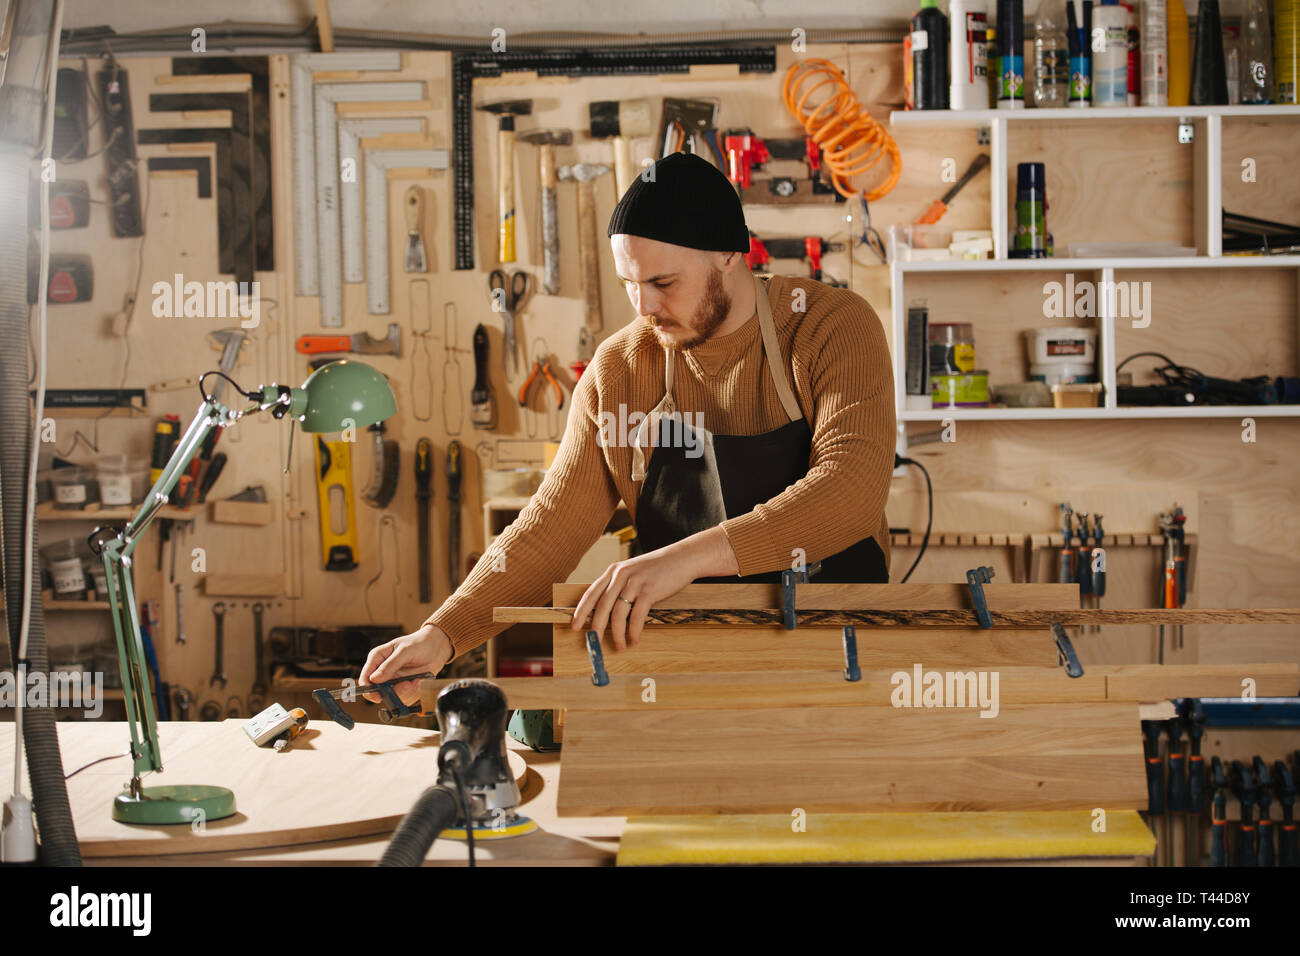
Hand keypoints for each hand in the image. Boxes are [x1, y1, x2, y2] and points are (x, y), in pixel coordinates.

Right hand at [358, 623, 452, 705]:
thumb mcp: (405, 650)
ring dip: (407, 692)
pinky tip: (419, 681)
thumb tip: (374, 679)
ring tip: (417, 680)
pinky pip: (406, 698)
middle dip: (394, 692)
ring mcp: (394, 681)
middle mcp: (383, 672)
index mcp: (377, 659)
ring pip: (394, 697)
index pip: (365, 678)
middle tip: (407, 684)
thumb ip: (390, 664)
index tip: (377, 695)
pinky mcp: (405, 688)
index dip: (368, 689)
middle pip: (379, 692)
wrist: (437, 647)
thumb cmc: (419, 643)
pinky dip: (415, 692)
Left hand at [570, 526, 737, 649]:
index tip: (575, 626)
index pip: (591, 593)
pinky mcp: (649, 591)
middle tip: (593, 643)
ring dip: (617, 634)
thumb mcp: (634, 572)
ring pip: (617, 614)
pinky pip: (636, 617)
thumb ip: (620, 585)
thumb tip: (608, 610)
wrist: (683, 558)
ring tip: (620, 646)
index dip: (581, 611)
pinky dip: (633, 632)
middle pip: (601, 607)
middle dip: (596, 628)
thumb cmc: (659, 568)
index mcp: (614, 571)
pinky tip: (634, 639)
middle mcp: (620, 575)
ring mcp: (634, 583)